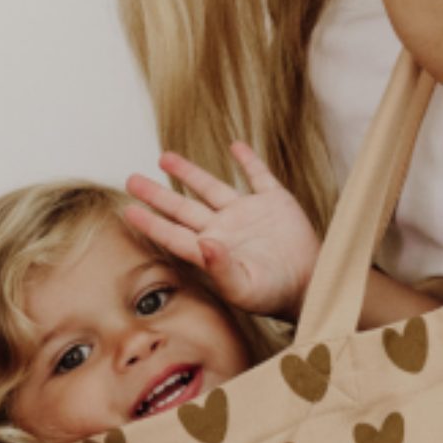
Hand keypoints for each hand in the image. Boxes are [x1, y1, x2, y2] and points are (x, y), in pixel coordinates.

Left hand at [123, 142, 320, 322]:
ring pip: (212, 188)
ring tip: (164, 158)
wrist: (313, 285)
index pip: (174, 234)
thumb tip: (205, 244)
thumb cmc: (276, 295)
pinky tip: (236, 146)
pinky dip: (248, 161)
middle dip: (157, 195)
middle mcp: (226, 229)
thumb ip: (221, 269)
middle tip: (132, 180)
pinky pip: (258, 176)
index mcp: (213, 250)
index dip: (151, 223)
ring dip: (189, 174)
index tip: (128, 211)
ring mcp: (249, 214)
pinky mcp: (275, 202)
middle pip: (183, 208)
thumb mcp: (245, 288)